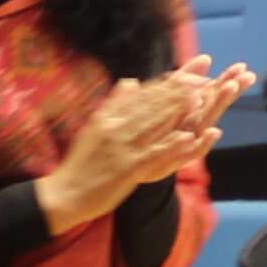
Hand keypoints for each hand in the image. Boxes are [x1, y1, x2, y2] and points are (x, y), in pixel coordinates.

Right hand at [36, 62, 250, 231]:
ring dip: (179, 110)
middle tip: (202, 76)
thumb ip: (114, 105)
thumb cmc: (81, 163)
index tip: (187, 72)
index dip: (166, 83)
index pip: (141, 95)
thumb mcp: (94, 128)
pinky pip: (153, 154)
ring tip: (202, 97)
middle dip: (178, 90)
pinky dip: (172, 144)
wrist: (64, 194)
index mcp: (108, 117)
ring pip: (154, 124)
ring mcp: (121, 147)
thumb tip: (130, 81)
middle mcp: (114, 127)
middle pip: (151, 104)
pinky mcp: (126, 168)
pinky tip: (189, 137)